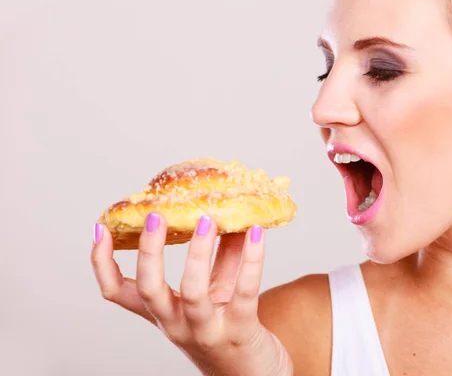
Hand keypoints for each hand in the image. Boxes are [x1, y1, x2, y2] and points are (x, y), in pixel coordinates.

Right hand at [91, 213, 292, 375]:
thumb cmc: (230, 329)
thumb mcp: (216, 291)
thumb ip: (219, 255)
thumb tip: (224, 211)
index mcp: (162, 313)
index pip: (117, 293)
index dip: (102, 263)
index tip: (101, 228)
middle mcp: (177, 325)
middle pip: (149, 290)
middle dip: (149, 251)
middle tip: (155, 215)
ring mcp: (207, 331)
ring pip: (193, 292)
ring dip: (198, 252)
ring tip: (206, 219)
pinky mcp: (240, 332)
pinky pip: (244, 293)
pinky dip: (252, 261)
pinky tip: (257, 234)